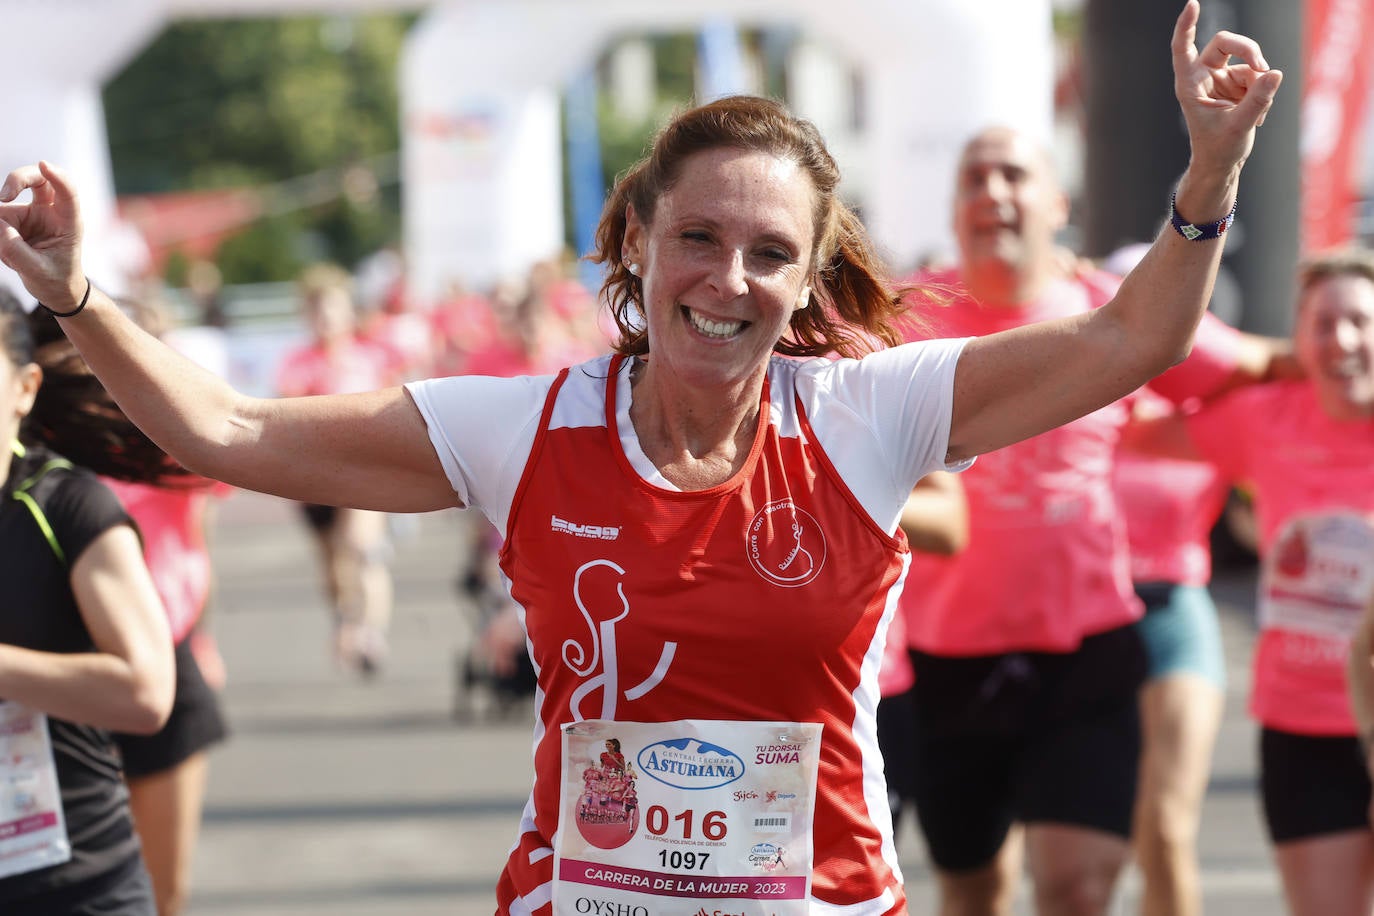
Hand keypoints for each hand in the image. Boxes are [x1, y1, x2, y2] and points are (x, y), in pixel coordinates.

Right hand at [0, 161, 86, 309]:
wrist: (56, 291)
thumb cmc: (56, 280)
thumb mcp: (37, 271)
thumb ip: (16, 250)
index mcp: (69, 222)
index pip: (68, 193)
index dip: (58, 176)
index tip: (44, 165)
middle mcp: (52, 212)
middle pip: (38, 179)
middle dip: (18, 179)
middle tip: (3, 197)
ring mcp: (33, 213)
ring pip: (9, 199)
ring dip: (1, 216)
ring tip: (7, 250)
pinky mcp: (16, 218)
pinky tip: (7, 254)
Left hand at [1171, 0, 1283, 179]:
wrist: (1222, 163)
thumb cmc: (1219, 148)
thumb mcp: (1239, 126)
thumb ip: (1257, 100)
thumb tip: (1275, 73)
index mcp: (1190, 84)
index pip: (1182, 48)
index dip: (1186, 25)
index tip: (1193, 4)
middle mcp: (1203, 76)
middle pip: (1226, 43)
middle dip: (1249, 51)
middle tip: (1265, 68)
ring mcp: (1221, 77)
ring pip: (1248, 61)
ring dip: (1259, 82)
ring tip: (1257, 113)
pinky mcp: (1237, 83)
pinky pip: (1259, 76)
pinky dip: (1264, 94)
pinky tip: (1257, 116)